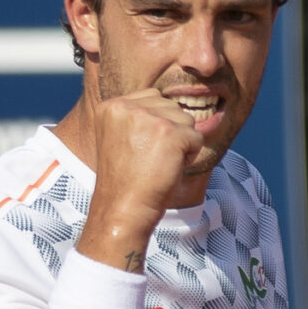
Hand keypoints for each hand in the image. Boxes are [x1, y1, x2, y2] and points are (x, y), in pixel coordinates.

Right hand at [77, 88, 209, 269]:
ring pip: (186, 119)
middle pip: (171, 106)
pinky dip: (190, 156)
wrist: (123, 210)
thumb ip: (138, 118)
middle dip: (170, 132)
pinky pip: (196, 137)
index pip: (152, 98)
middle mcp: (127, 107)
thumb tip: (176, 105)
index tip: (141, 151)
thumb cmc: (125, 182)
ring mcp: (148, 118)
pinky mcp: (169, 132)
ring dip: (181, 143)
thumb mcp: (122, 139)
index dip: (157, 126)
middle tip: (150, 160)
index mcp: (111, 107)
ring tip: (159, 164)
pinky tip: (170, 169)